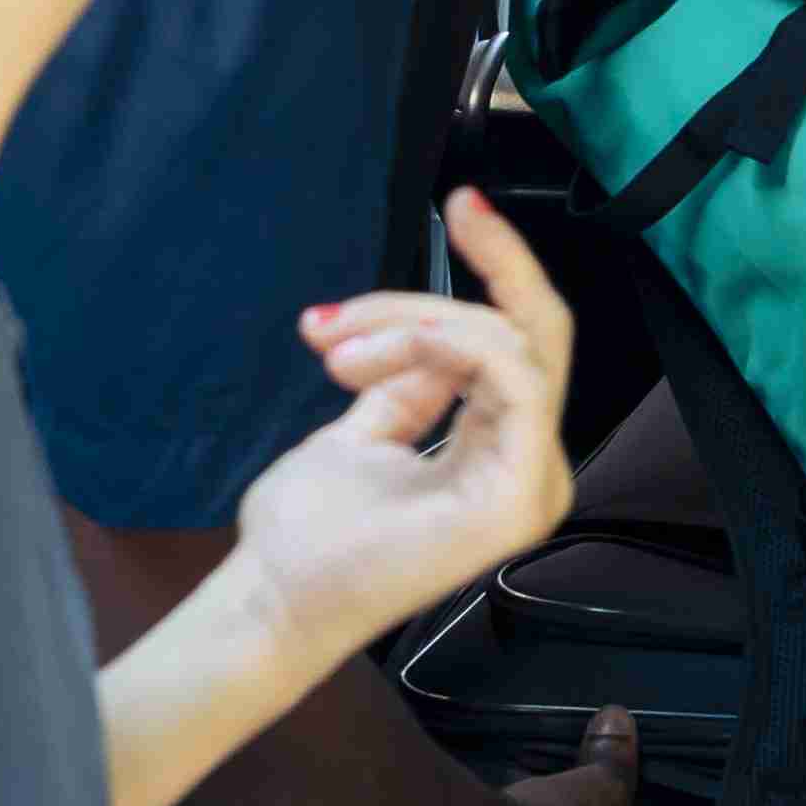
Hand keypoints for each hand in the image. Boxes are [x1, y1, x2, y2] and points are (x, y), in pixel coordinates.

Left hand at [236, 192, 576, 670]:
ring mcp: (533, 485)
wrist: (272, 599)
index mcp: (506, 453)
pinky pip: (513, 380)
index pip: (524, 343)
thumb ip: (415, 382)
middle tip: (426, 237)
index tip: (460, 206)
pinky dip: (444, 343)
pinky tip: (371, 355)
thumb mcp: (367, 428)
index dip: (502, 267)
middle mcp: (533, 466)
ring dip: (417, 323)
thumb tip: (433, 331)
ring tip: (337, 346)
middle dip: (475, 273)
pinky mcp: (518, 497)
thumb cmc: (309, 532)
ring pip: (511, 344)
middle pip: (530, 333)